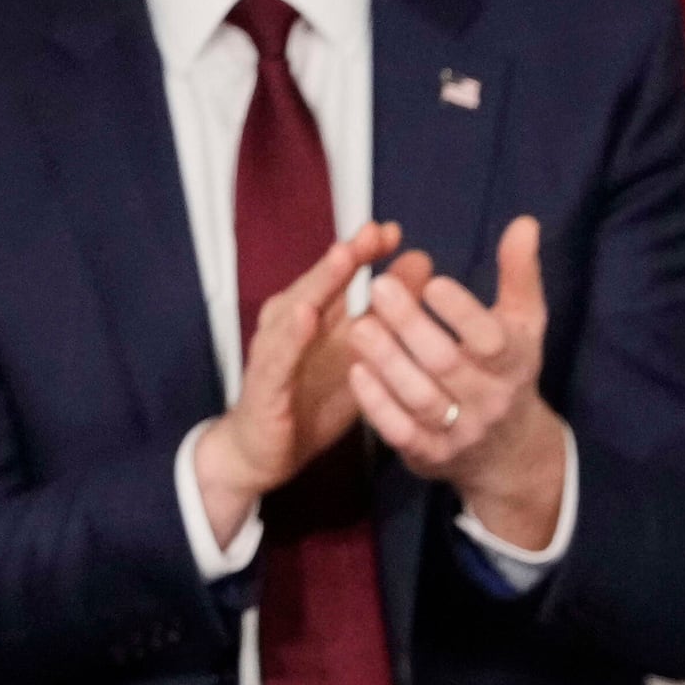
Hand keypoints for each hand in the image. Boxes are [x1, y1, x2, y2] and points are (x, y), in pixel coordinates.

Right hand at [191, 220, 406, 540]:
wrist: (264, 453)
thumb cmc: (310, 402)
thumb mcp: (357, 359)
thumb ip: (386, 316)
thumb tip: (420, 266)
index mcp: (313, 315)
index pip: (340, 275)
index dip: (365, 251)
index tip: (394, 232)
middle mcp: (290, 323)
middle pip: (320, 281)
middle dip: (348, 255)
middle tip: (375, 231)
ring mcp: (274, 348)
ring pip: (297, 307)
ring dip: (320, 281)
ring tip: (344, 256)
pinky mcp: (264, 381)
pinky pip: (279, 355)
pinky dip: (291, 334)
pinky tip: (306, 315)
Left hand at [342, 214, 571, 549]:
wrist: (507, 452)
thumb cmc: (508, 370)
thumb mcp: (523, 324)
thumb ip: (520, 274)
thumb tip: (524, 222)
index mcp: (514, 364)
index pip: (491, 340)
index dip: (462, 312)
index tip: (433, 281)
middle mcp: (490, 401)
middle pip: (447, 364)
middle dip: (411, 326)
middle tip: (378, 288)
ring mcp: (460, 432)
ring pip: (420, 398)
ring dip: (387, 360)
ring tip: (358, 325)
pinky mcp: (431, 456)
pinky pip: (401, 432)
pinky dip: (377, 403)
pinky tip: (356, 371)